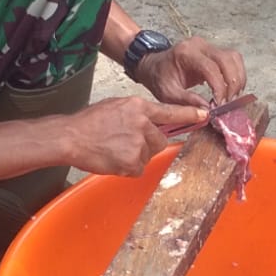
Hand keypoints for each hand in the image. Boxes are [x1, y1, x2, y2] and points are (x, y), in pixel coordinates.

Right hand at [62, 96, 193, 174]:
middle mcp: (143, 124)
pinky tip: (113, 158)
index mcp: (138, 107)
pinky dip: (128, 167)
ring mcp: (138, 144)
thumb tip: (149, 122)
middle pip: (161, 140)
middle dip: (149, 143)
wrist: (70, 137)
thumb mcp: (116, 106)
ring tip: (115, 149)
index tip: (204, 115)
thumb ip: (136, 113)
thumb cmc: (89, 122)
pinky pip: (138, 168)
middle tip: (126, 142)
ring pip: (149, 154)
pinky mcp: (133, 163)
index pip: (170, 112)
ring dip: (137, 155)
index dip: (189, 114)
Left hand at [133, 37, 246, 103]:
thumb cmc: (160, 78)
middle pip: (227, 59)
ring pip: (234, 57)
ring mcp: (208, 45)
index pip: (210, 68)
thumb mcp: (168, 94)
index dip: (219, 87)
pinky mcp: (214, 50)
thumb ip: (187, 101)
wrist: (154, 66)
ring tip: (232, 96)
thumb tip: (207, 110)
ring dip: (237, 78)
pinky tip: (231, 88)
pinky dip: (236, 74)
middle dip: (232, 83)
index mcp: (186, 53)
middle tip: (228, 102)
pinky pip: (233, 59)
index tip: (219, 104)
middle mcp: (199, 45)